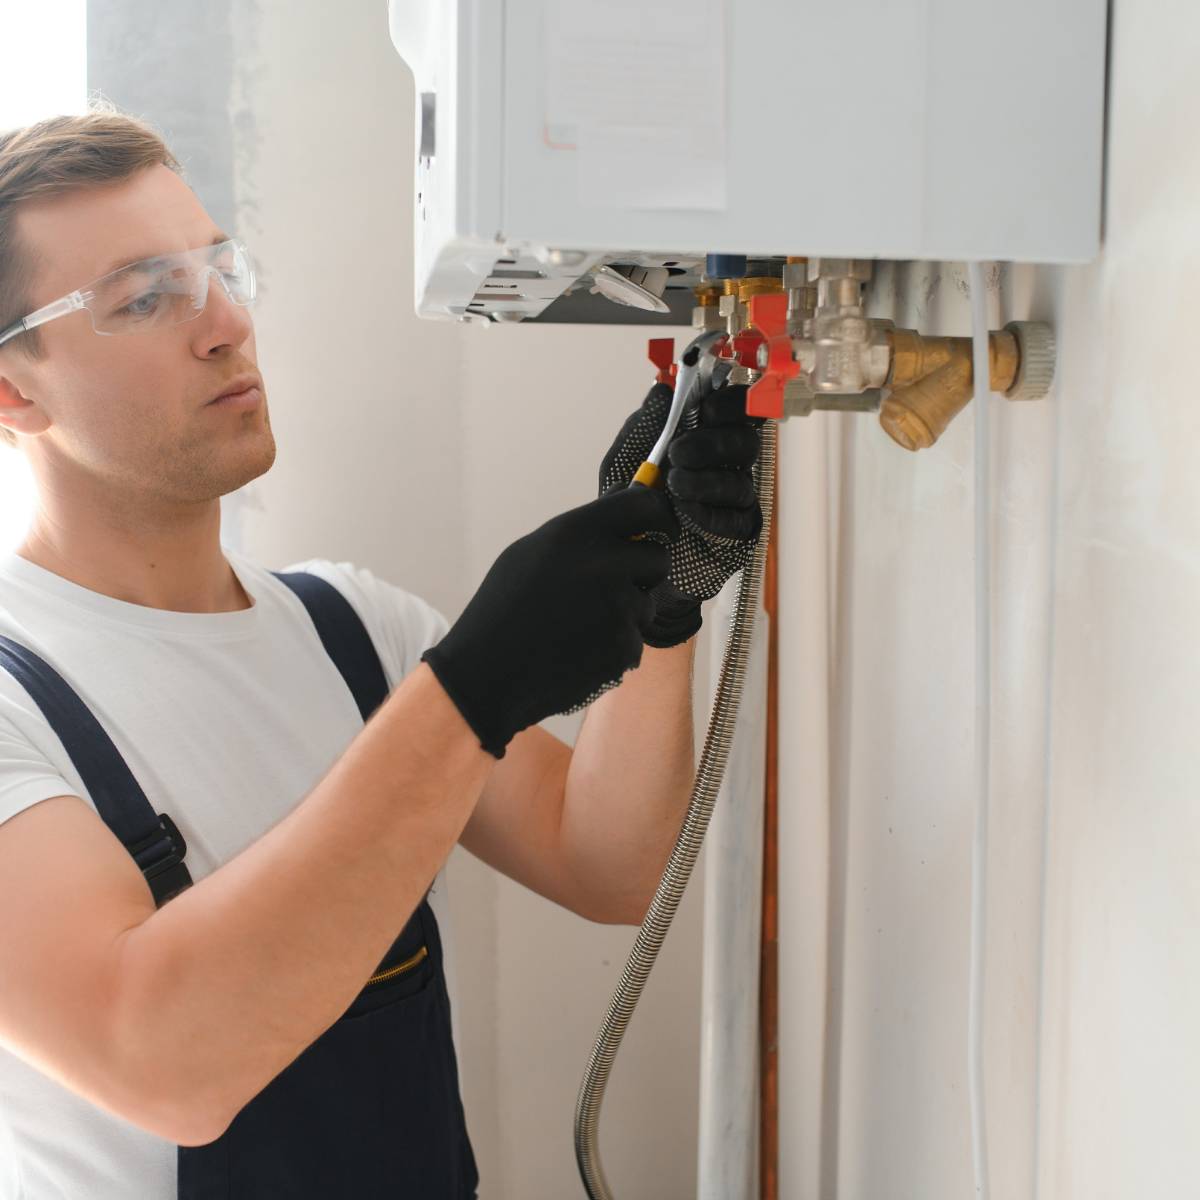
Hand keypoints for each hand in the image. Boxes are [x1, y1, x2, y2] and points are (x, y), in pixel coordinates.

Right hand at [421, 487, 678, 757]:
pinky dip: (613, 650)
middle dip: (645, 572)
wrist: (486, 675)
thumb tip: (624, 507)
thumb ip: (582, 531)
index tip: (659, 527)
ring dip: (626, 615)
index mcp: (576, 532)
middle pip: (658, 557)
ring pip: (647, 605)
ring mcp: (616, 607)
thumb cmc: (504, 610)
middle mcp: (602, 564)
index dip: (659, 515)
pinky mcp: (623, 647)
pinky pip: (634, 642)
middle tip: (615, 587)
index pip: (645, 505)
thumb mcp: (530, 553)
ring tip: (578, 627)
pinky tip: (577, 653)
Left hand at [598, 374, 763, 647]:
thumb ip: (643, 425)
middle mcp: (726, 464)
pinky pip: (739, 517)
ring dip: (707, 479)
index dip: (729, 403)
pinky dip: (713, 513)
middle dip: (713, 442)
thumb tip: (662, 391)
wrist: (627, 558)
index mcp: (704, 437)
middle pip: (747, 439)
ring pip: (742, 479)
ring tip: (674, 486)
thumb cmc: (628, 505)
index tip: (704, 409)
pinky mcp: (739, 532)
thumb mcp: (624, 460)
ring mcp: (735, 498)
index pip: (735, 408)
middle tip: (679, 453)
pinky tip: (689, 513)